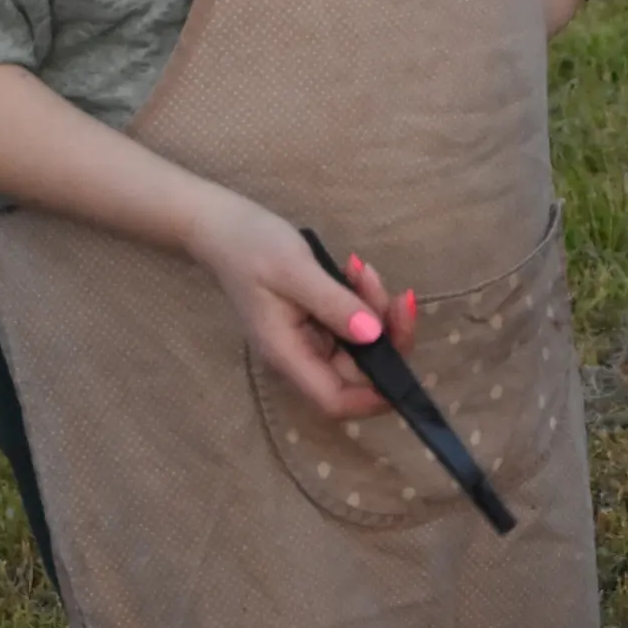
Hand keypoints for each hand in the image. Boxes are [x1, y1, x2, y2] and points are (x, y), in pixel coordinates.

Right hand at [184, 187, 418, 418]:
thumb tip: (373, 335)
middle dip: (386, 334)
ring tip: (362, 270)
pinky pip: (353, 323)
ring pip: (362, 345)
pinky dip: (363, 300)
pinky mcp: (317, 322)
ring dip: (376, 310)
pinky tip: (356, 271)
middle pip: (359, 372)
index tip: (404, 358)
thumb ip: (333, 304)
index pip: (336, 401)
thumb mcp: (294, 270)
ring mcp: (310, 340)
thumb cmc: (251, 247)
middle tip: (394, 294)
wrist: (224, 227)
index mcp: (288, 355)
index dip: (375, 395)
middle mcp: (301, 356)